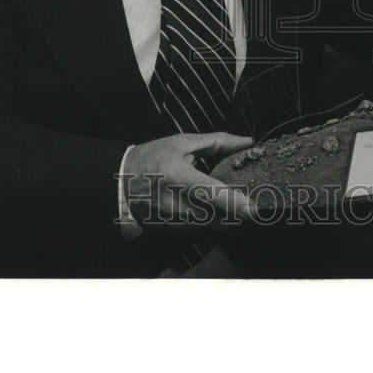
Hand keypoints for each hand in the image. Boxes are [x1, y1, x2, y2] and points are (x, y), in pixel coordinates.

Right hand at [124, 132, 252, 228]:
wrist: (121, 182)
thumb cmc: (153, 158)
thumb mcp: (182, 142)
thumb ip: (217, 142)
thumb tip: (247, 142)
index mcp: (178, 175)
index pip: (210, 192)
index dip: (233, 202)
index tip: (252, 208)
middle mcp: (175, 202)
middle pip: (217, 214)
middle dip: (237, 210)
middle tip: (249, 200)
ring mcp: (173, 220)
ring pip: (212, 223)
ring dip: (225, 214)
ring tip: (226, 198)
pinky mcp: (173, 230)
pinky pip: (201, 227)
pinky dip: (211, 217)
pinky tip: (207, 204)